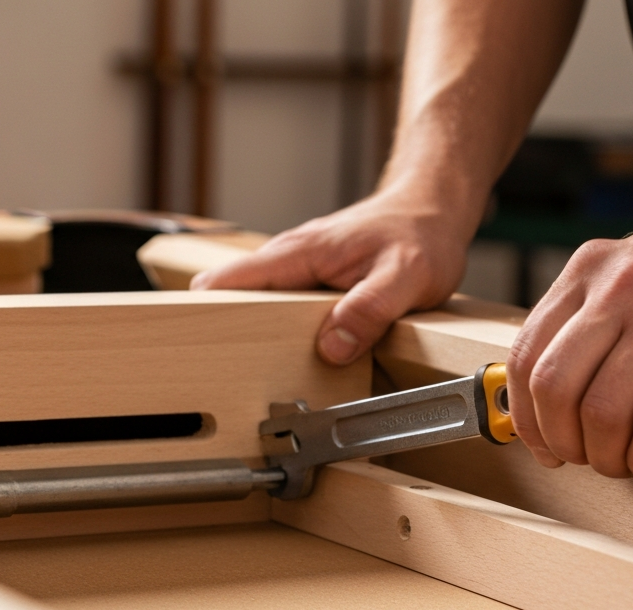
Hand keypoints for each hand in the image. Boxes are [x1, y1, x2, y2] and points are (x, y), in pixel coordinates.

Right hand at [190, 190, 475, 363]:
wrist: (432, 211)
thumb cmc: (420, 235)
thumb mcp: (406, 276)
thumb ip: (369, 311)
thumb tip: (331, 347)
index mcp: (300, 253)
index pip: (228, 281)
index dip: (208, 312)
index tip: (201, 344)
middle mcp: (290, 259)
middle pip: (234, 299)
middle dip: (228, 334)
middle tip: (236, 374)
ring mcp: (298, 270)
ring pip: (258, 307)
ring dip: (257, 338)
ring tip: (264, 373)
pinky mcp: (310, 283)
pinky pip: (282, 310)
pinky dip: (283, 333)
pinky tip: (298, 355)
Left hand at [507, 220, 632, 478]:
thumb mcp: (627, 278)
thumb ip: (580, 323)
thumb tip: (531, 403)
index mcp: (590, 268)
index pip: (527, 355)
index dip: (525, 415)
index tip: (543, 445)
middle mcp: (623, 283)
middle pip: (555, 386)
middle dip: (561, 440)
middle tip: (582, 458)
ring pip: (604, 411)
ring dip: (606, 456)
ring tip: (622, 462)